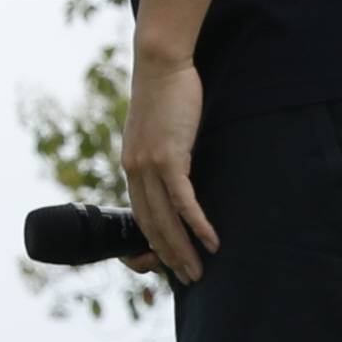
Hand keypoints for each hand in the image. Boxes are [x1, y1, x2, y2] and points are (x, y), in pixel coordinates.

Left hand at [119, 52, 220, 283]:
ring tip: (197, 272)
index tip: (164, 262)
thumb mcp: (160, 131)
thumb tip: (179, 172)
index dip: (151, 243)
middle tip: (187, 278)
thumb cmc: (165, 93)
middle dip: (168, 257)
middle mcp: (135, 171)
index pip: (139, 216)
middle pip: (151, 226)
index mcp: (131, 167)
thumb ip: (164, 154)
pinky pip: (184, 201)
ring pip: (165, 220)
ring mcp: (149, 166)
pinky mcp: (168, 157)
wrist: (161, 63)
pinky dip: (197, 224)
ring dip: (182, 250)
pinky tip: (211, 241)